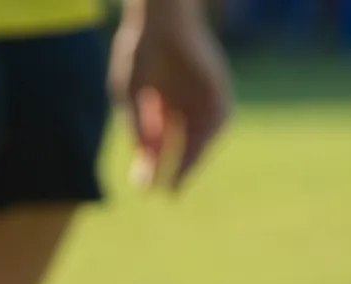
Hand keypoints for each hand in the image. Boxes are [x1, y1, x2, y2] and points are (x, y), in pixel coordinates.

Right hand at [111, 8, 232, 192]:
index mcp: (161, 104)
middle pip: (183, 143)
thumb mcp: (130, 95)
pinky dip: (209, 137)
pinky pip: (219, 117)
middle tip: (171, 194)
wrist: (159, 23)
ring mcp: (202, 95)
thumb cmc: (139, 53)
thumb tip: (144, 157)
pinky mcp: (218, 87)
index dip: (154, 165)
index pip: (160, 142)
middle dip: (177, 167)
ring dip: (195, 158)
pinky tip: (197, 151)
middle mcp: (184, 104)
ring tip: (182, 177)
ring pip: (202, 134)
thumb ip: (138, 125)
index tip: (147, 189)